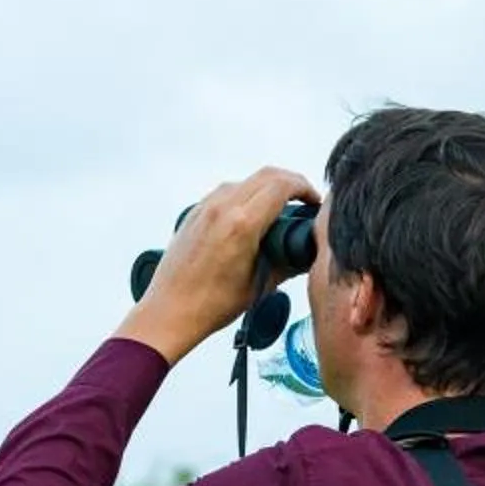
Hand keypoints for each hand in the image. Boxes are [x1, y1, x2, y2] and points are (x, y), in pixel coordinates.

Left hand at [117, 166, 321, 365]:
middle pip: (267, 175)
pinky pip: (227, 192)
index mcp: (242, 224)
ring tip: (279, 209)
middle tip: (303, 200)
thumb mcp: (260, 285)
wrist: (170, 311)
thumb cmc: (210, 304)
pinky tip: (252, 217)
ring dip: (267, 187)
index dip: (305, 188)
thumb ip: (288, 263)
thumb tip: (306, 252)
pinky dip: (246, 195)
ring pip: (247, 181)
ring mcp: (206, 207)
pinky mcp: (195, 212)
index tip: (313, 201)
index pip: (282, 186)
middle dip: (291, 183)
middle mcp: (222, 208)